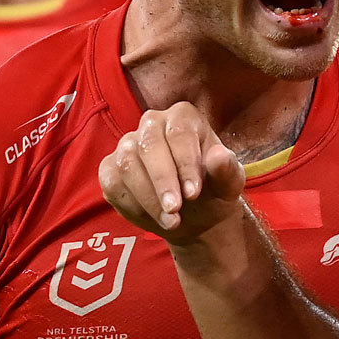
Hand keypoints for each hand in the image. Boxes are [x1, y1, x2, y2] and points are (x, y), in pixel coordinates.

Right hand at [98, 102, 245, 241]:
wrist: (194, 213)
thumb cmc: (213, 190)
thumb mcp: (228, 184)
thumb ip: (226, 170)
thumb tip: (219, 156)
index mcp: (184, 117)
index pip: (179, 134)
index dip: (185, 164)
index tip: (193, 193)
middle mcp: (152, 123)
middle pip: (149, 146)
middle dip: (162, 181)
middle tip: (175, 210)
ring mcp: (128, 143)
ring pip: (127, 164)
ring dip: (148, 197)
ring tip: (171, 222)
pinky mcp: (110, 167)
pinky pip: (112, 183)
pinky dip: (132, 204)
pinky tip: (153, 218)